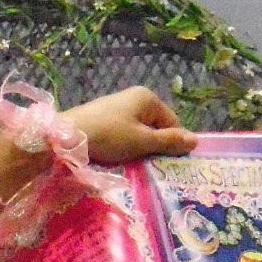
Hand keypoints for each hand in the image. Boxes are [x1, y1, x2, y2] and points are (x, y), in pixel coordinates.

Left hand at [64, 87, 195, 165]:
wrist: (66, 136)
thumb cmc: (109, 136)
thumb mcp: (143, 141)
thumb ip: (169, 141)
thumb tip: (196, 141)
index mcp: (147, 98)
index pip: (172, 122)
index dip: (172, 143)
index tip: (167, 162)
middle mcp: (133, 98)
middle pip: (155, 127)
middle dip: (153, 146)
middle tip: (147, 164)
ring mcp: (117, 107)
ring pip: (138, 133)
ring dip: (137, 148)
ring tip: (129, 161)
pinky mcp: (103, 118)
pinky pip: (123, 134)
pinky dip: (123, 146)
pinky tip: (115, 156)